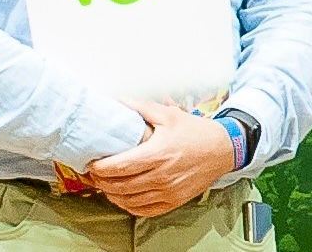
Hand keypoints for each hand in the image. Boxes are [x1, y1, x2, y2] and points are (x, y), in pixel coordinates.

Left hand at [88, 100, 233, 216]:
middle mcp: (162, 176)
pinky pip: (146, 210)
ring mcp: (168, 191)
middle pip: (122, 186)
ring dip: (112, 195)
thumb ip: (140, 107)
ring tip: (102, 186)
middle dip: (102, 182)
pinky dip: (129, 206)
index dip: (101, 168)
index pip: (121, 166)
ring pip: (131, 201)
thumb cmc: (194, 131)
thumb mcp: (167, 114)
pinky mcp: (174, 201)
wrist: (221, 150)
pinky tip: (121, 198)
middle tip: (91, 175)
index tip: (90, 164)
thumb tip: (118, 100)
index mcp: (158, 154)